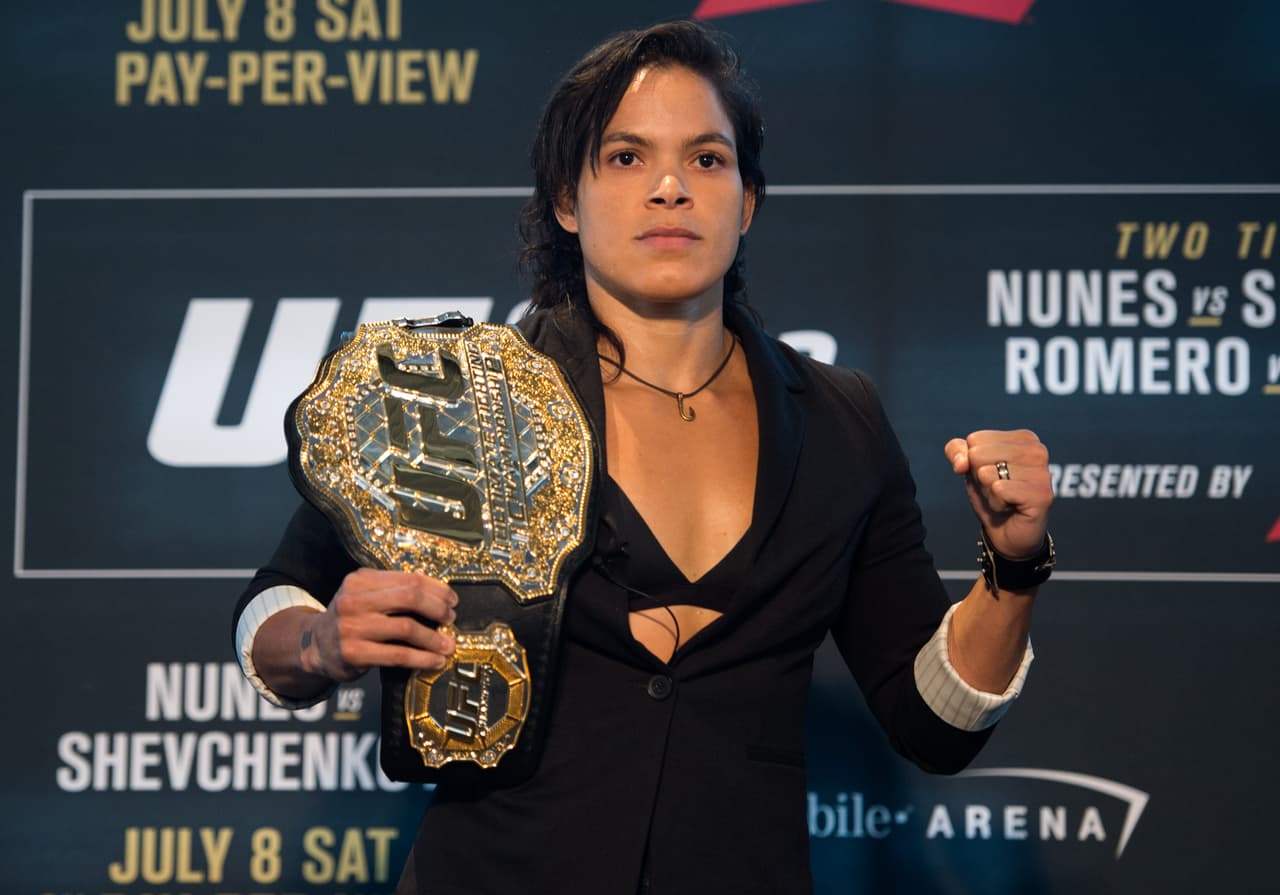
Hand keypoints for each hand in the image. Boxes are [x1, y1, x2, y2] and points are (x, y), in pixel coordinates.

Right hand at [299, 569, 457, 681]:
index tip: (451, 600)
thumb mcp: (365, 595)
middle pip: (410, 597)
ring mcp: (352, 628)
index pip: (408, 579)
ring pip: (406, 628)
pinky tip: (435, 661)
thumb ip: (394, 590)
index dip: (436, 589)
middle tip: (451, 619)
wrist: (317, 647)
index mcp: (360, 581)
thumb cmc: (352, 619)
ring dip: (434, 638)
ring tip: (448, 645)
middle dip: (437, 608)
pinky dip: (422, 658)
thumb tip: (438, 593)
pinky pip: (398, 655)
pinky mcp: (354, 654)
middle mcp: (353, 601)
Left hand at [944, 429, 1052, 559]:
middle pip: (978, 454)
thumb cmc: (992, 495)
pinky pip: (998, 490)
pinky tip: (1011, 507)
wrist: (1007, 532)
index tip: (992, 474)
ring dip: (988, 492)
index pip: (975, 439)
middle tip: (997, 490)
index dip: (973, 462)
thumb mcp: (969, 468)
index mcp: (1024, 438)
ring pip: (987, 473)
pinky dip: (996, 503)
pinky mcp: (1041, 495)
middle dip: (979, 477)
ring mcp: (1042, 472)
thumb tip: (961, 462)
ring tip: (1005, 499)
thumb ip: (957, 452)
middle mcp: (1037, 450)